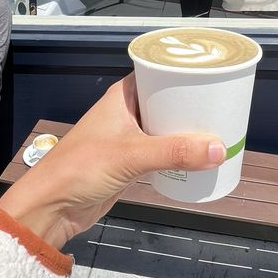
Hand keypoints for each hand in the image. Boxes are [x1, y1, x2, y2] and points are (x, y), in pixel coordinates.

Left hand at [0, 75, 225, 249]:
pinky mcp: (130, 162)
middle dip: (192, 104)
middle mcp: (126, 112)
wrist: (52, 206)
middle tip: (224, 106)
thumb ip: (175, 153)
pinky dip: (178, 152)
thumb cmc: (83, 168)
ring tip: (219, 129)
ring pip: (165, 127)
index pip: (157, 72)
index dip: (183, 72)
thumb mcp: (132, 156)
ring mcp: (128, 137)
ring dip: (187, 130)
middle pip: (166, 101)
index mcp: (122, 97)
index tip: (213, 74)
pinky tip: (199, 156)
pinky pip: (161, 150)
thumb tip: (219, 149)